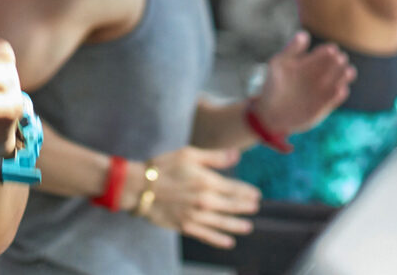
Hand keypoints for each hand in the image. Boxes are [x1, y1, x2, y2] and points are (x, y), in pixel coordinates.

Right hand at [135, 147, 261, 248]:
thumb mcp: (188, 154)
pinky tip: (229, 242)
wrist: (140, 187)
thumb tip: (237, 155)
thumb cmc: (163, 167)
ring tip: (248, 227)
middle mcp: (206, 201)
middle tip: (254, 208)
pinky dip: (219, 240)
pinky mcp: (186, 226)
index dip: (247, 192)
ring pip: (223, 223)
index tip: (256, 195)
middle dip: (246, 207)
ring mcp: (197, 216)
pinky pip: (207, 236)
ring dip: (237, 225)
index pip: (235, 189)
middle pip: (232, 206)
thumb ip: (214, 157)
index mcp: (208, 181)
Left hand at [250, 32, 352, 134]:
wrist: (270, 113)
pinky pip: (337, 98)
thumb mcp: (278, 64)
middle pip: (336, 64)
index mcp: (309, 62)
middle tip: (340, 59)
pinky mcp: (325, 105)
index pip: (325, 52)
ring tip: (347, 71)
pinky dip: (339, 94)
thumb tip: (304, 34)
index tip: (331, 49)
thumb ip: (291, 50)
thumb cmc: (273, 85)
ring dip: (345, 75)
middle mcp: (319, 75)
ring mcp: (323, 90)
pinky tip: (339, 89)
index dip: (329, 50)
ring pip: (341, 79)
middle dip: (339, 61)